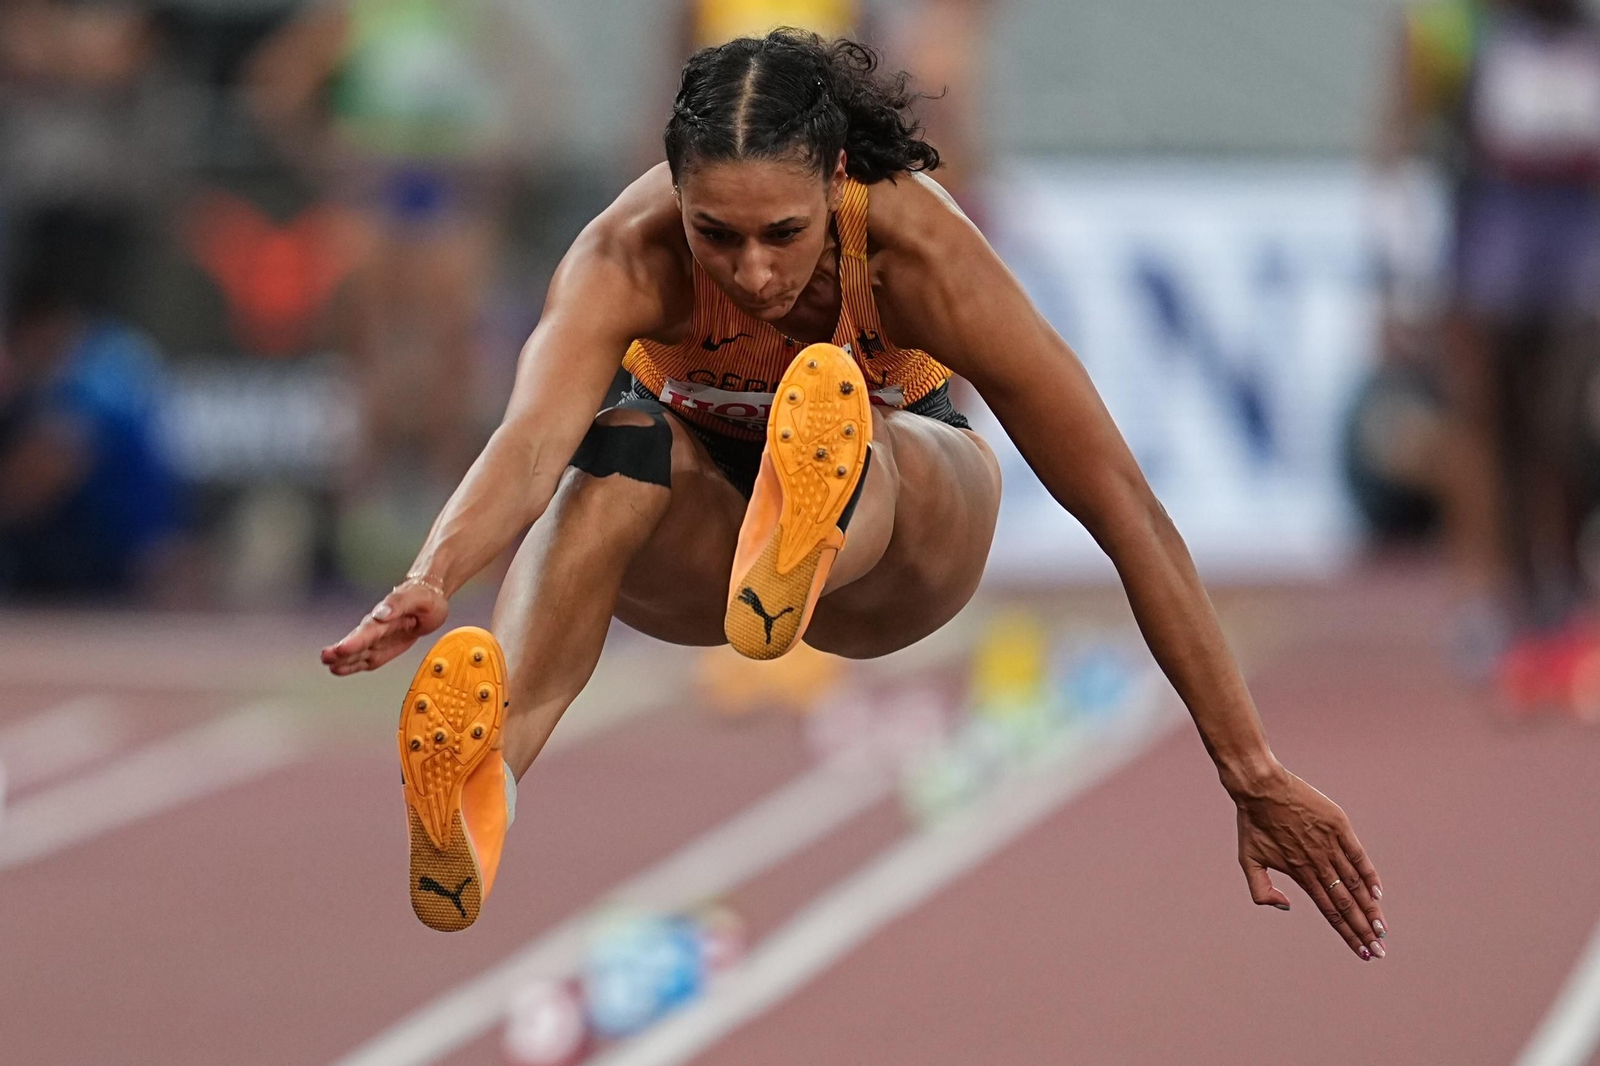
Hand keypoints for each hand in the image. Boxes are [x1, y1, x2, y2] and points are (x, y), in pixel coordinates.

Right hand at [320, 579, 448, 675]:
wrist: (430, 600)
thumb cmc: (423, 596)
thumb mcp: (417, 597)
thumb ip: (398, 603)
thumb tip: (381, 613)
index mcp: (385, 615)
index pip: (368, 630)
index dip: (356, 640)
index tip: (342, 647)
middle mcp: (376, 628)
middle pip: (357, 641)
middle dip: (341, 651)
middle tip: (326, 656)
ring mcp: (377, 639)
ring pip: (357, 652)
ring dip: (343, 659)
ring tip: (329, 665)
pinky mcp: (381, 649)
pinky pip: (366, 659)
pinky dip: (352, 665)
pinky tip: (338, 669)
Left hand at [1235, 763, 1388, 960]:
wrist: (1259, 786)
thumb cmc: (1253, 823)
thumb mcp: (1247, 860)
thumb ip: (1262, 890)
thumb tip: (1287, 907)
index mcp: (1299, 873)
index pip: (1329, 912)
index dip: (1346, 933)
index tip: (1361, 951)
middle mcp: (1317, 862)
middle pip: (1346, 903)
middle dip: (1364, 929)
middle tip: (1380, 951)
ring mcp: (1329, 843)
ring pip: (1355, 882)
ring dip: (1370, 907)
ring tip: (1382, 929)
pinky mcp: (1338, 825)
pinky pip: (1358, 854)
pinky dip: (1369, 874)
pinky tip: (1378, 893)